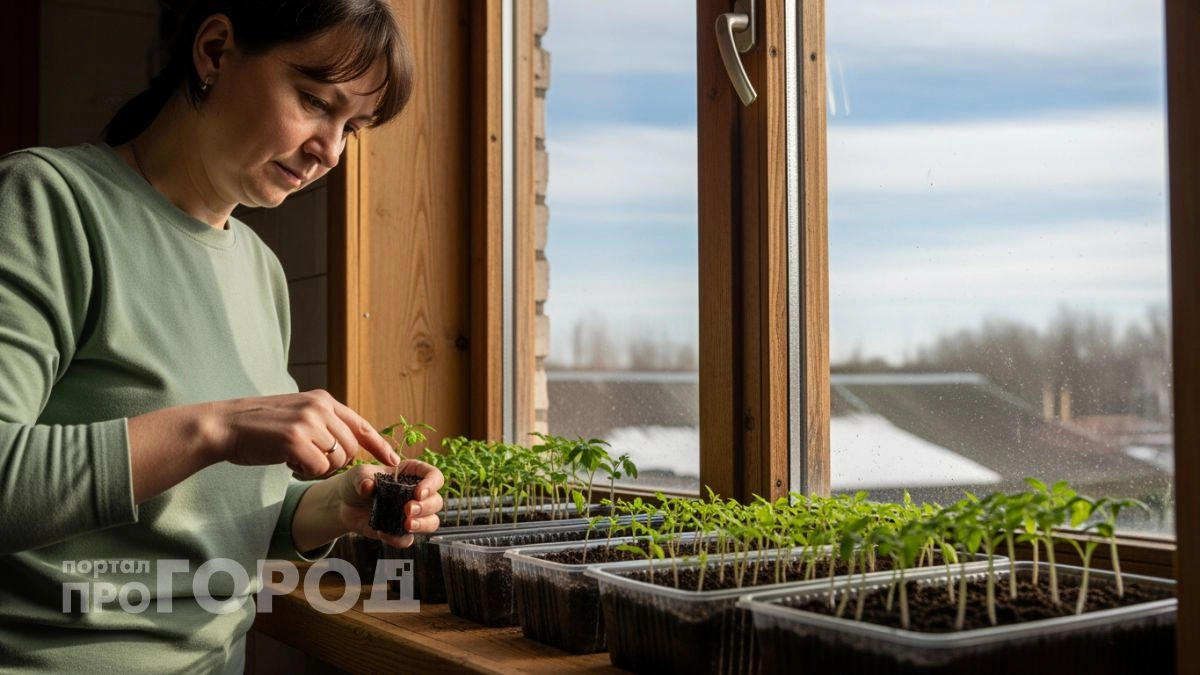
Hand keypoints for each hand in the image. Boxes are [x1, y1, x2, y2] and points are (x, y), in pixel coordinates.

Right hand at [216, 389, 399, 477]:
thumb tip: (351, 444)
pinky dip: (305, 472)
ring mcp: (308, 422)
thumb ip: (324, 423)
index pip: (361, 424)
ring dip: (319, 468)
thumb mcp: (298, 414)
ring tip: (295, 458)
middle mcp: (319, 407)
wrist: (224, 426)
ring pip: (337, 460)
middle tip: (309, 461)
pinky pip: (318, 469)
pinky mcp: (295, 439)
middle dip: (336, 462)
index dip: (380, 445)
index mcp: (322, 399)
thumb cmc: (260, 427)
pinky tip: (287, 463)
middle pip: (351, 448)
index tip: (393, 460)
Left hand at [334, 460, 444, 547]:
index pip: (434, 476)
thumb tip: (368, 486)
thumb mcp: (358, 475)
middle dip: (425, 507)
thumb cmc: (356, 483)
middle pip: (436, 501)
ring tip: (407, 525)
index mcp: (412, 474)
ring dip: (423, 525)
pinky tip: (384, 533)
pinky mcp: (400, 531)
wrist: (344, 505)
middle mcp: (416, 494)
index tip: (418, 493)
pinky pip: (408, 539)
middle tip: (407, 509)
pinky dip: (399, 539)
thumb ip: (363, 479)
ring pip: (432, 522)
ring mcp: (411, 514)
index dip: (431, 484)